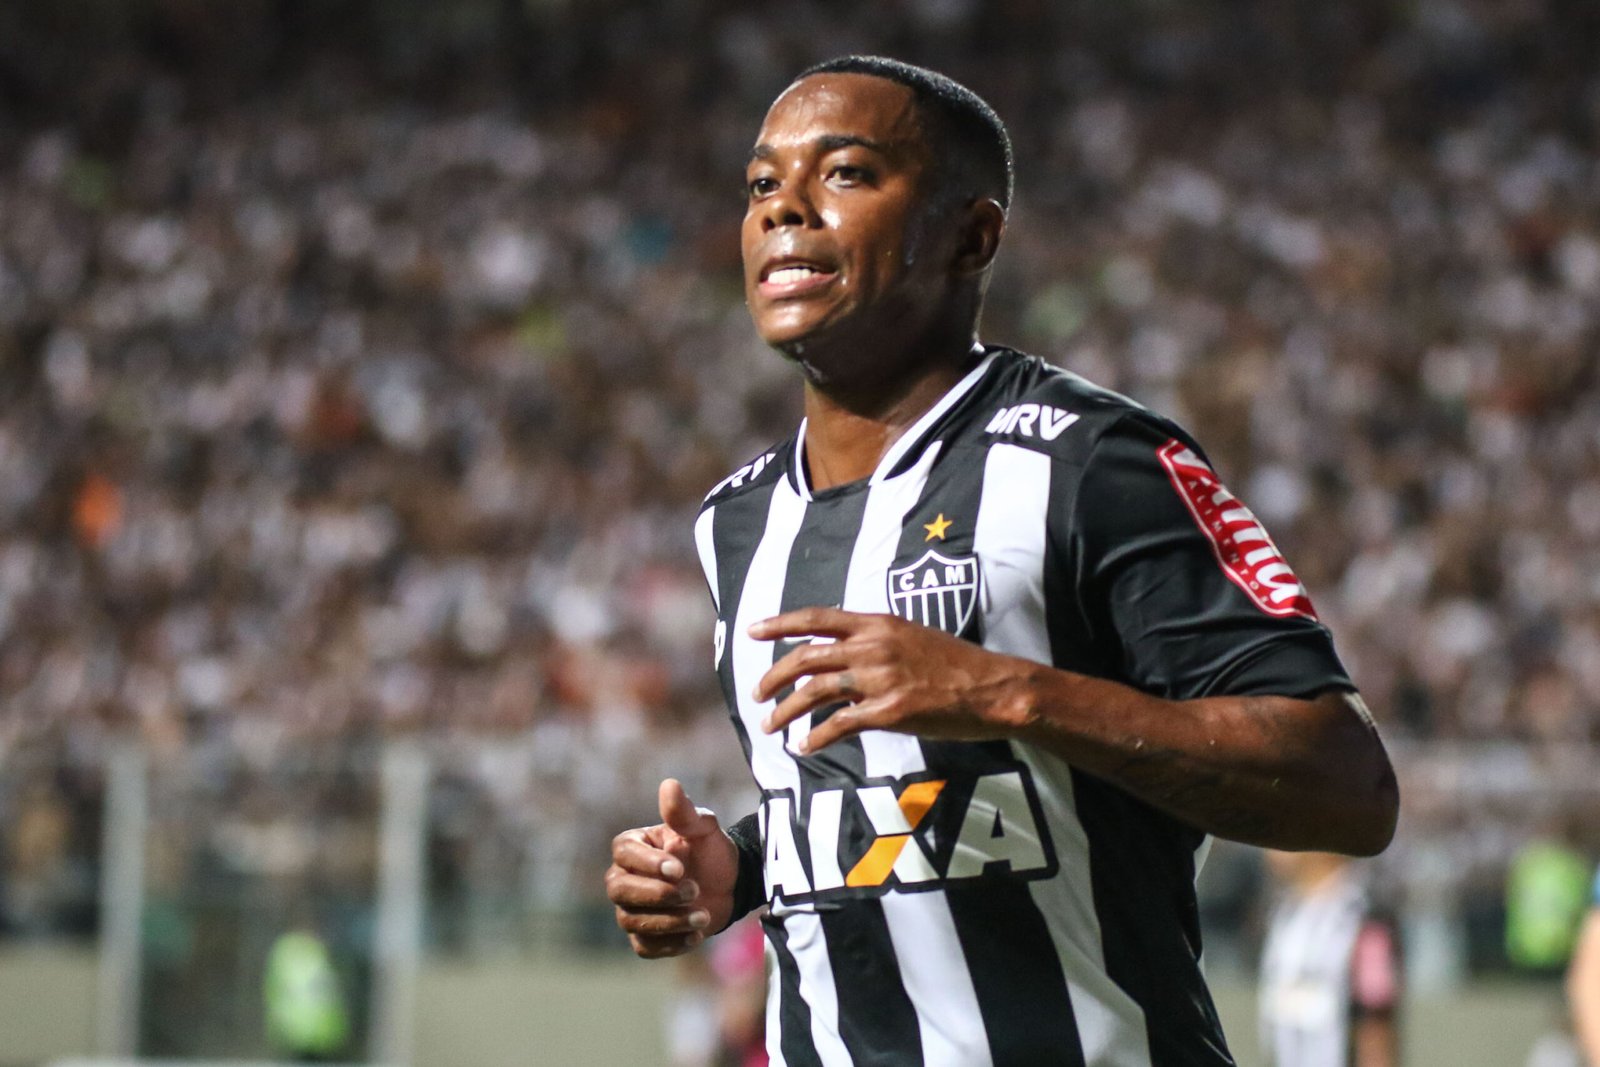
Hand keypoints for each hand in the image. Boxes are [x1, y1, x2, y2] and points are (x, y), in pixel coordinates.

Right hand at [606, 778, 738, 958]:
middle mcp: (623, 878)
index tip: (679, 868)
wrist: (729, 886)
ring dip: (669, 921)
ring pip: (632, 921)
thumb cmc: (711, 851)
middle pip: (620, 890)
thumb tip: (669, 784)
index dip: (648, 864)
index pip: (624, 854)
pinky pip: (645, 947)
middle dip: (658, 894)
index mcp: (633, 847)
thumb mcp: (704, 829)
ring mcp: (631, 910)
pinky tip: (697, 935)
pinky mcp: (644, 937)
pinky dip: (671, 944)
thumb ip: (684, 812)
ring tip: (703, 916)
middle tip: (694, 890)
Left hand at [750, 607, 1036, 753]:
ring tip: (770, 725)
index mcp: (878, 624)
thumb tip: (849, 650)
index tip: (753, 630)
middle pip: (806, 657)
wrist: (993, 687)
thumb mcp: (914, 636)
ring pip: (815, 692)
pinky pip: (839, 725)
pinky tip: (804, 746)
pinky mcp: (890, 712)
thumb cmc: (959, 664)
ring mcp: (880, 679)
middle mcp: (873, 646)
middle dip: (774, 676)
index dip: (780, 623)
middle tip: (756, 693)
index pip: (817, 618)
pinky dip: (816, 737)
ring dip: (785, 710)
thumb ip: (879, 639)